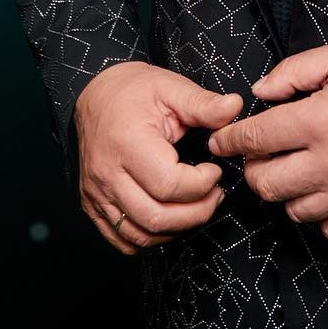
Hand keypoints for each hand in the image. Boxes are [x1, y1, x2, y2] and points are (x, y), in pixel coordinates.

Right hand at [72, 61, 243, 254]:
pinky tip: (170, 220)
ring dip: (177, 229)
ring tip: (197, 207)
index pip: (168, 184)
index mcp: (127, 143)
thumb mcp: (170, 88)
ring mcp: (97, 194)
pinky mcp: (93, 205)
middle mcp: (107, 174)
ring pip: (140, 235)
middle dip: (196, 212)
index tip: (215, 170)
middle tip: (215, 195)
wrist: (95, 97)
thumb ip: (203, 103)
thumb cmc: (133, 91)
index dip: (201, 184)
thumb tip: (234, 107)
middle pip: (156, 217)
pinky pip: (122, 240)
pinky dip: (151, 238)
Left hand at [205, 43, 327, 240]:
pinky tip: (323, 190)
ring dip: (285, 191)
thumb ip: (293, 71)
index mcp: (317, 121)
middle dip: (253, 168)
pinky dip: (318, 214)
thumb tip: (259, 92)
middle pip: (265, 184)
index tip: (219, 142)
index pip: (256, 139)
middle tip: (262, 152)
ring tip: (295, 168)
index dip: (230, 140)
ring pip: (292, 210)